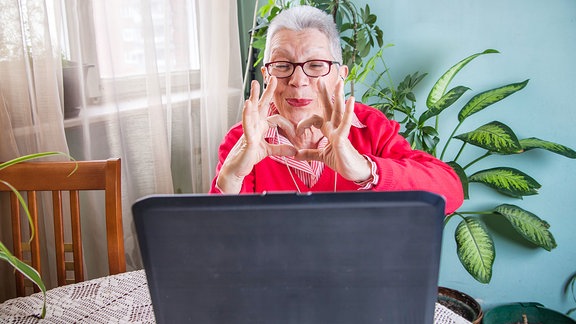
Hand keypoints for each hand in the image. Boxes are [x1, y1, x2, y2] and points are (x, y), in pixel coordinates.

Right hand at [216, 77, 296, 192]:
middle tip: (272, 77)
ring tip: (254, 84)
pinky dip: (247, 114)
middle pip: (260, 105)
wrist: (238, 168)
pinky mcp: (247, 138)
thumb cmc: (249, 157)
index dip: (281, 115)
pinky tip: (247, 105)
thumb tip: (294, 150)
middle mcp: (254, 125)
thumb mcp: (268, 151)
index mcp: (260, 126)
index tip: (289, 115)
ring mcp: (249, 130)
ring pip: (251, 110)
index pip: (272, 114)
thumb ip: (281, 148)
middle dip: (266, 91)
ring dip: (253, 97)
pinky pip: (247, 124)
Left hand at [294, 78, 371, 182]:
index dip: (305, 123)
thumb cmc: (341, 161)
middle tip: (320, 79)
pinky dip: (348, 111)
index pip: (316, 119)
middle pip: (329, 107)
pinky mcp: (344, 138)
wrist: (353, 171)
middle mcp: (335, 128)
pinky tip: (351, 99)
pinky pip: (345, 122)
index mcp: (329, 131)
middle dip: (325, 93)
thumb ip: (310, 153)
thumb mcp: (322, 156)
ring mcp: (340, 131)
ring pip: (339, 110)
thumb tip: (296, 154)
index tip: (297, 131)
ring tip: (339, 82)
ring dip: (338, 95)